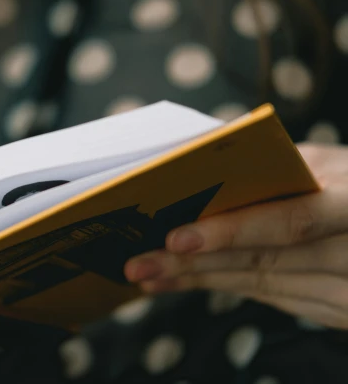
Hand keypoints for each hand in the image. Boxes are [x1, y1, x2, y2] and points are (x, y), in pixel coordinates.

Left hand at [125, 143, 347, 329]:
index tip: (176, 239)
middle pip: (263, 259)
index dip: (231, 232)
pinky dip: (223, 286)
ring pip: (261, 283)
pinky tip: (181, 282)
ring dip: (198, 280)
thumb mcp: (325, 162)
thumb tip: (194, 156)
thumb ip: (273, 164)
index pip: (289, 221)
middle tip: (137, 262)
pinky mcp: (340, 307)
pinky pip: (273, 296)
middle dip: (193, 263)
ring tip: (145, 272)